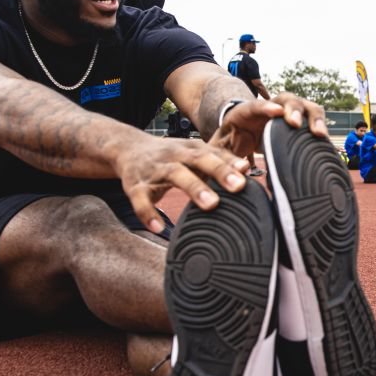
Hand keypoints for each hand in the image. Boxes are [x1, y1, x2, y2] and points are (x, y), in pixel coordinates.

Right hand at [116, 135, 248, 231]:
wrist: (127, 148)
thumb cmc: (170, 155)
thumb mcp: (192, 154)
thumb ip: (217, 161)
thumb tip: (247, 170)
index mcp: (191, 149)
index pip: (214, 153)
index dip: (230, 162)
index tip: (247, 171)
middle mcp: (175, 156)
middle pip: (199, 160)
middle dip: (219, 172)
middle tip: (237, 186)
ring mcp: (154, 170)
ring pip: (175, 176)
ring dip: (193, 188)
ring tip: (211, 204)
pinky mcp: (134, 185)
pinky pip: (140, 199)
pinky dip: (148, 213)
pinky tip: (158, 227)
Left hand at [209, 91, 328, 158]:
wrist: (241, 135)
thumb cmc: (229, 144)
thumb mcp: (220, 150)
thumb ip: (222, 160)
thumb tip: (234, 173)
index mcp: (245, 112)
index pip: (255, 106)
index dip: (265, 108)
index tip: (275, 112)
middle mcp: (270, 108)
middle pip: (285, 100)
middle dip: (292, 109)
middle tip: (295, 123)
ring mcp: (288, 113)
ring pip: (304, 107)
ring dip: (313, 118)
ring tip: (319, 133)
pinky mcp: (300, 122)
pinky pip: (314, 120)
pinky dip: (321, 127)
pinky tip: (325, 141)